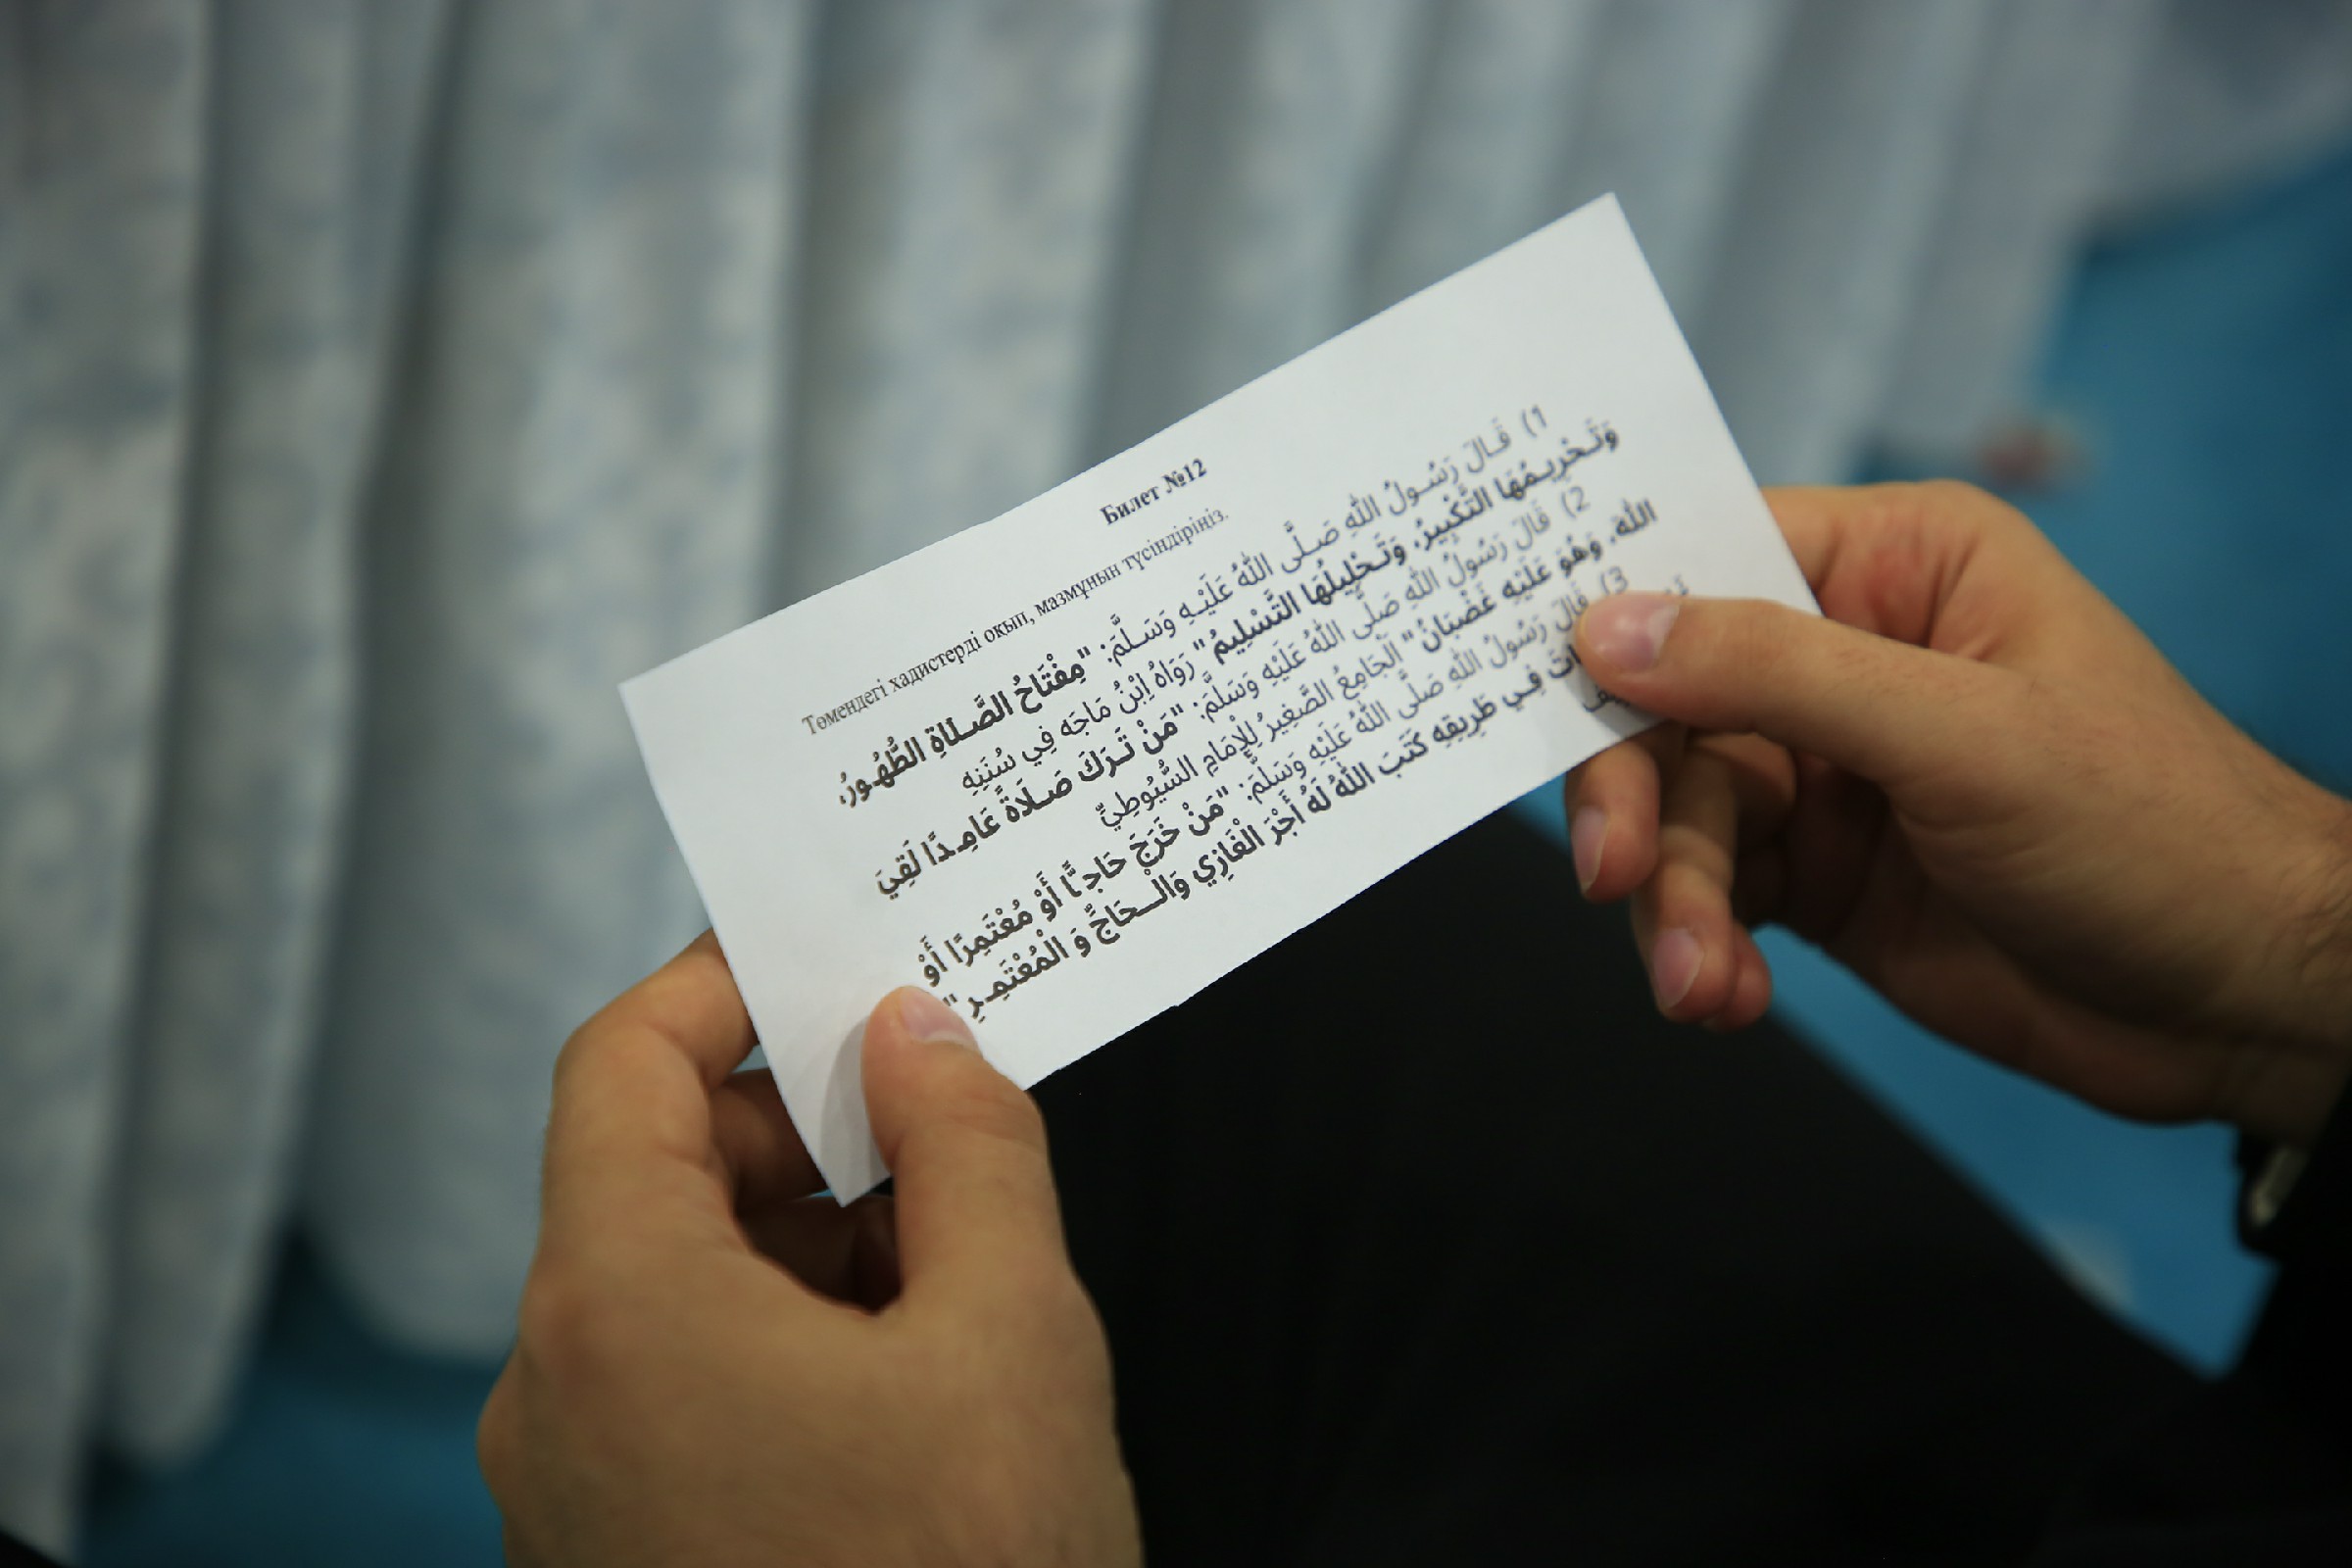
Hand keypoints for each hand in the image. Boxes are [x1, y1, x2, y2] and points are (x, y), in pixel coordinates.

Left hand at [478, 935, 1139, 1567]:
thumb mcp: (1013, 1334)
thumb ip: (969, 1146)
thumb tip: (920, 1033)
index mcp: (619, 1309)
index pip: (622, 1065)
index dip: (722, 987)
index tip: (823, 962)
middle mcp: (555, 1390)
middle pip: (650, 1171)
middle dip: (798, 1123)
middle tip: (937, 1112)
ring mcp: (572, 1484)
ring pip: (673, 1282)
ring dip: (805, 1235)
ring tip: (953, 1255)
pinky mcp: (614, 1549)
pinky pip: (676, 1383)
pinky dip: (781, 1333)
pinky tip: (908, 1364)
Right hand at [1566, 481, 2351, 1146]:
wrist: (2247, 1004)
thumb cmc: (2152, 828)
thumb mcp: (1962, 736)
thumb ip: (1775, 673)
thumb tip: (1602, 627)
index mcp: (1892, 570)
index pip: (1707, 559)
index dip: (1613, 619)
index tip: (1538, 694)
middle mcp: (1845, 660)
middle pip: (1667, 705)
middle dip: (1638, 800)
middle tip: (1615, 875)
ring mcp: (1829, 775)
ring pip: (1679, 815)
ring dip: (1674, 903)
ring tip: (1702, 982)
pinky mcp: (1821, 881)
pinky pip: (1710, 897)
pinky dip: (1702, 949)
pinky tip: (1728, 1000)